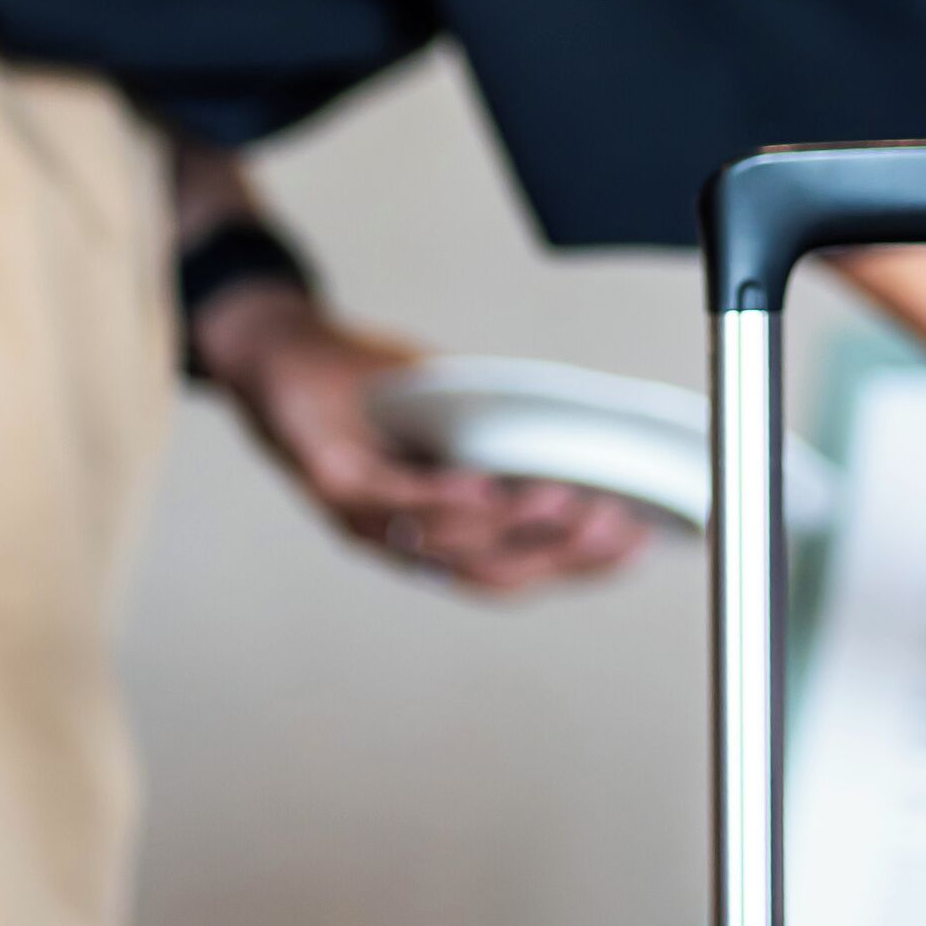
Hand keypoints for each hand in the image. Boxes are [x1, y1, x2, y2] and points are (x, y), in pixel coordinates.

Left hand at [191, 284, 651, 593]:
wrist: (283, 354)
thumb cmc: (372, 390)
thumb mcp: (456, 411)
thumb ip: (507, 435)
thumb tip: (591, 438)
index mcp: (441, 533)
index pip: (521, 566)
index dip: (582, 563)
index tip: (642, 540)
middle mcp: (404, 543)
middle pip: (493, 570)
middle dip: (562, 552)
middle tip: (615, 520)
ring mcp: (365, 520)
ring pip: (450, 546)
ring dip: (513, 527)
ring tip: (566, 496)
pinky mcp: (331, 482)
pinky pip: (391, 504)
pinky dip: (440, 501)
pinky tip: (483, 486)